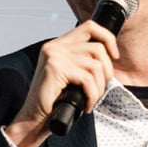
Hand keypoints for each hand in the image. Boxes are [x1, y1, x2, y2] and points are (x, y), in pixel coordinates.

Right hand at [7, 20, 118, 146]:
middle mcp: (55, 46)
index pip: (90, 27)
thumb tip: (109, 57)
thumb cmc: (54, 101)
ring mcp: (54, 56)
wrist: (33, 119)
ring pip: (95, 65)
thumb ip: (81, 61)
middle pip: (98, 47)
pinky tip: (86, 105)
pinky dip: (92, 95)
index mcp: (59, 45)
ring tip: (92, 99)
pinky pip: (87, 79)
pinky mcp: (55, 69)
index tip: (114, 56)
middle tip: (101, 87)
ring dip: (99, 87)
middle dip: (107, 70)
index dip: (107, 38)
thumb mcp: (69, 75)